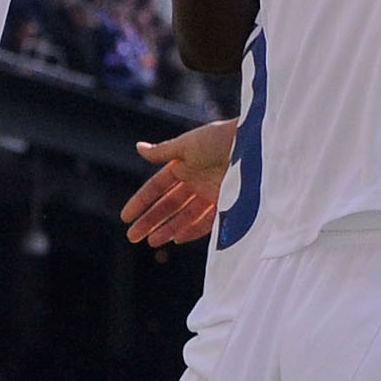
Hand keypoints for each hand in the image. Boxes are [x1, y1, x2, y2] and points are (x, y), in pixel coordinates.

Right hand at [121, 121, 237, 246]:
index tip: (126, 217)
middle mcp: (195, 180)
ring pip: (184, 215)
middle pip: (168, 205)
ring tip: (152, 242)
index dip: (141, 202)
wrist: (255, 144)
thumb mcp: (187, 144)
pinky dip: (191, 230)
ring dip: (167, 228)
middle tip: (133, 237)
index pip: (156, 187)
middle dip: (150, 220)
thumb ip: (163, 151)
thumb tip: (138, 148)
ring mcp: (210, 192)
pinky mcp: (226, 203)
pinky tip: (176, 239)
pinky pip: (205, 221)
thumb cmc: (220, 138)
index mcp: (183, 164)